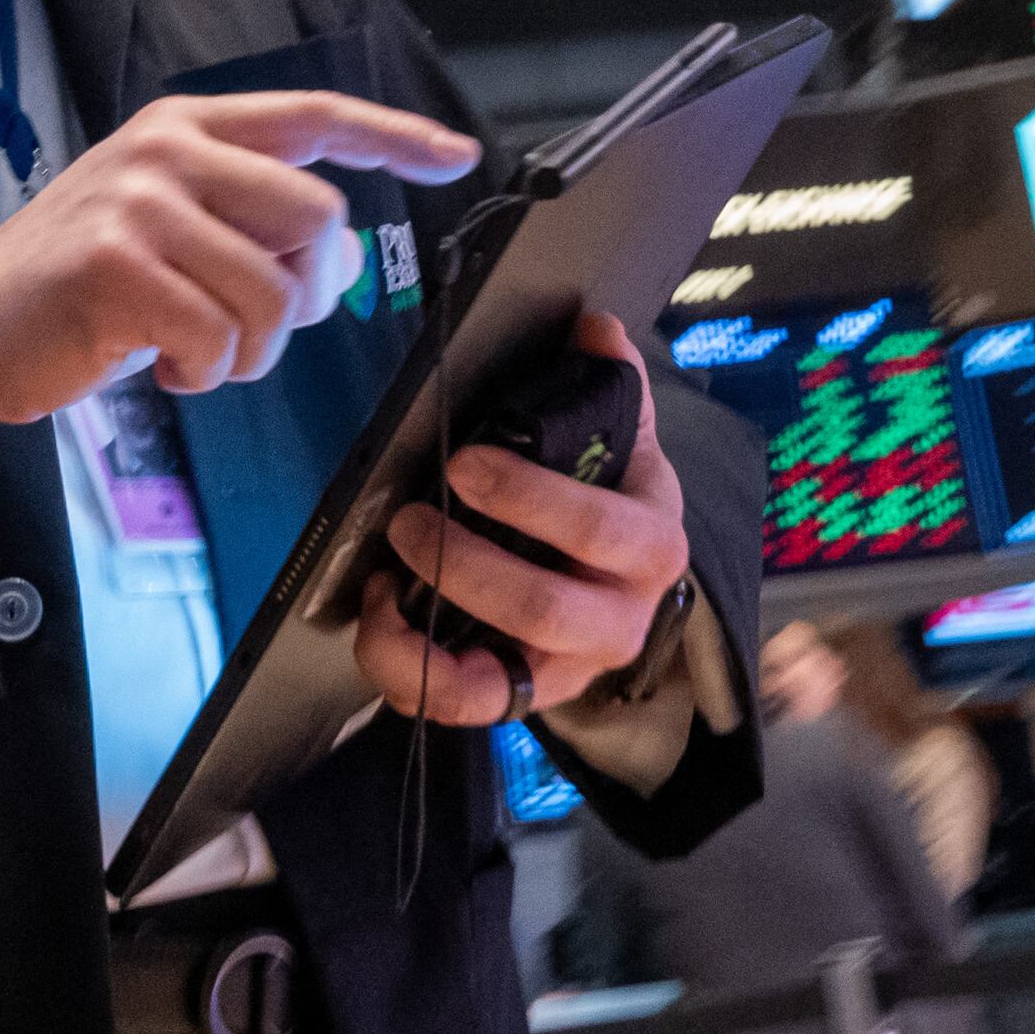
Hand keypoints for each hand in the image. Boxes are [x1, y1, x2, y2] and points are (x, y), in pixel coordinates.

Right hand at [0, 90, 475, 425]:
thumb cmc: (76, 285)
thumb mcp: (164, 223)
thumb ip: (250, 223)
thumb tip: (342, 263)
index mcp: (185, 127)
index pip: (314, 115)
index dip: (394, 136)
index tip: (456, 156)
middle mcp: (167, 151)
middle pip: (316, 219)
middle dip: (306, 294)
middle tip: (254, 325)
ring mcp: (140, 204)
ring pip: (274, 294)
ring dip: (249, 351)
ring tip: (194, 350)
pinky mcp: (118, 267)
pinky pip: (220, 337)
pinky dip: (205, 373)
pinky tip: (161, 364)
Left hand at [359, 312, 692, 730]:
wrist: (626, 586)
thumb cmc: (612, 506)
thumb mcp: (626, 444)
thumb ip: (612, 382)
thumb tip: (593, 326)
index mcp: (649, 546)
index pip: (597, 527)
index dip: (526, 497)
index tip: (462, 464)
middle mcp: (619, 618)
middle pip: (541, 607)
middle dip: (461, 563)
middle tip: (408, 520)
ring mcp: (570, 668)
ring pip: (495, 679)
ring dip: (422, 631)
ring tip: (386, 577)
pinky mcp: (524, 699)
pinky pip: (464, 707)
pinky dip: (411, 674)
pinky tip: (384, 619)